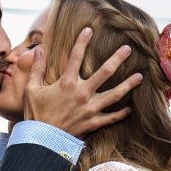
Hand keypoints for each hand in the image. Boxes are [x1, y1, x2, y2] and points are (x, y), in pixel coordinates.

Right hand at [23, 27, 142, 137]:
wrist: (41, 140)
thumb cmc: (35, 114)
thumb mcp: (31, 89)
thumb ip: (36, 68)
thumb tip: (38, 49)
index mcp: (66, 83)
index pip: (76, 56)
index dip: (82, 41)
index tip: (89, 30)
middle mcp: (82, 93)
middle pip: (105, 72)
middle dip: (117, 58)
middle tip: (128, 49)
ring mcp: (90, 109)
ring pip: (115, 94)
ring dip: (128, 84)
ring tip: (140, 76)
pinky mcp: (93, 123)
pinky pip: (111, 118)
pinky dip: (121, 114)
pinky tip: (130, 109)